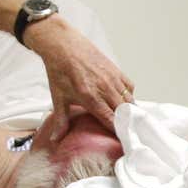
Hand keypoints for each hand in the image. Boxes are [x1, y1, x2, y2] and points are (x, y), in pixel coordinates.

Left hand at [26, 18, 134, 138]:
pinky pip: (130, 88)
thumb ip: (61, 120)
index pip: (112, 121)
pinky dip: (130, 96)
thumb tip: (56, 139)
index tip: (122, 141)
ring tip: (131, 122)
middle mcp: (105, 89)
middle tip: (130, 134)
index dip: (119, 133)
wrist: (63, 45)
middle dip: (128, 125)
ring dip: (131, 112)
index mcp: (91, 98)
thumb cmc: (60, 71)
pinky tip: (124, 102)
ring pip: (130, 101)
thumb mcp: (58, 98)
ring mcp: (113, 79)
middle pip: (125, 113)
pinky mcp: (116, 70)